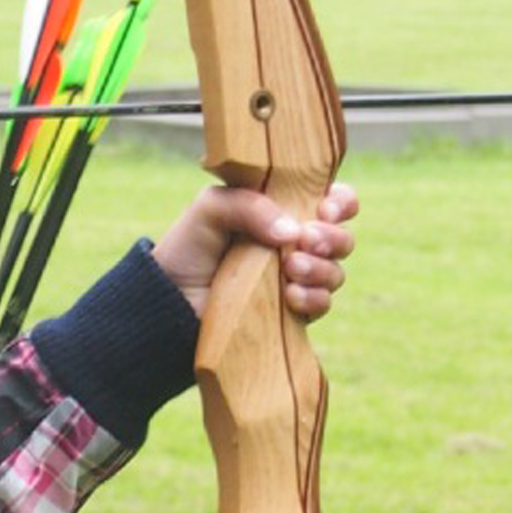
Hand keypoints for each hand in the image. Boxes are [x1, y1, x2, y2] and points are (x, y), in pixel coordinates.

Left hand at [152, 181, 358, 320]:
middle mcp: (296, 244)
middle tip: (306, 239)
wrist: (169, 298)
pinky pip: (322, 303)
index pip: (332, 201)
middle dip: (333, 238)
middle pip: (342, 238)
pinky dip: (314, 298)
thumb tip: (292, 231)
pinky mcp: (291, 310)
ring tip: (291, 267)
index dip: (341, 203)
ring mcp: (296, 278)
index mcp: (283, 211)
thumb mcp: (211, 208)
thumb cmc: (188, 247)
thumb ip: (249, 206)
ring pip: (336, 272)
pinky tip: (290, 296)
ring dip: (322, 268)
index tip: (327, 209)